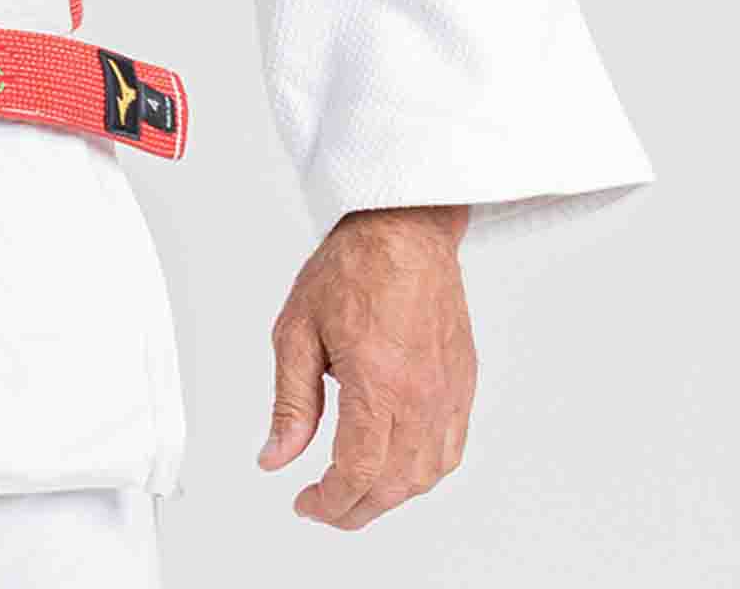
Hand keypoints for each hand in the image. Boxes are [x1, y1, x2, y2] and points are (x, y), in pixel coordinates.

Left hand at [258, 202, 476, 529]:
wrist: (404, 231)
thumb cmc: (353, 268)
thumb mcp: (297, 332)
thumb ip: (290, 402)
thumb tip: (276, 456)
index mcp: (377, 383)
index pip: (357, 472)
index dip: (330, 502)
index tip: (306, 504)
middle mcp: (421, 396)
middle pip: (394, 484)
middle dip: (356, 508)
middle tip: (324, 506)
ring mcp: (448, 393)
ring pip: (427, 474)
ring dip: (390, 495)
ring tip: (356, 492)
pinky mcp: (463, 384)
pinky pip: (451, 449)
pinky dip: (423, 472)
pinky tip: (399, 467)